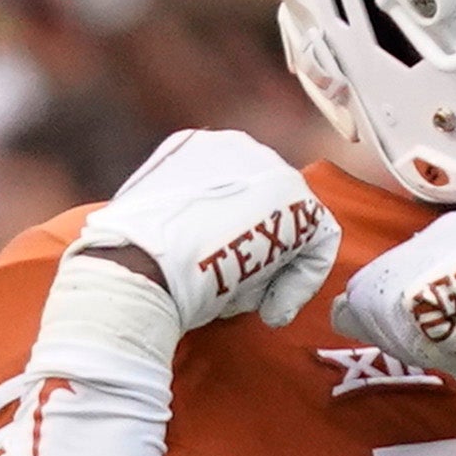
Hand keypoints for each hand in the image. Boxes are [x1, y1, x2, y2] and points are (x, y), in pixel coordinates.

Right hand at [71, 131, 338, 335]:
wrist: (139, 264)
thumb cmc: (137, 263)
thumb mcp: (162, 232)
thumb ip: (191, 229)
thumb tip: (211, 252)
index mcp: (193, 151)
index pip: (235, 197)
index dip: (235, 243)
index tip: (227, 279)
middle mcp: (232, 146)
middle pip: (267, 208)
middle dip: (261, 256)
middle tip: (242, 293)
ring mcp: (266, 165)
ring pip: (293, 225)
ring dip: (276, 272)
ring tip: (252, 304)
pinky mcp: (293, 195)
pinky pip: (318, 240)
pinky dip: (300, 281)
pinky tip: (271, 309)